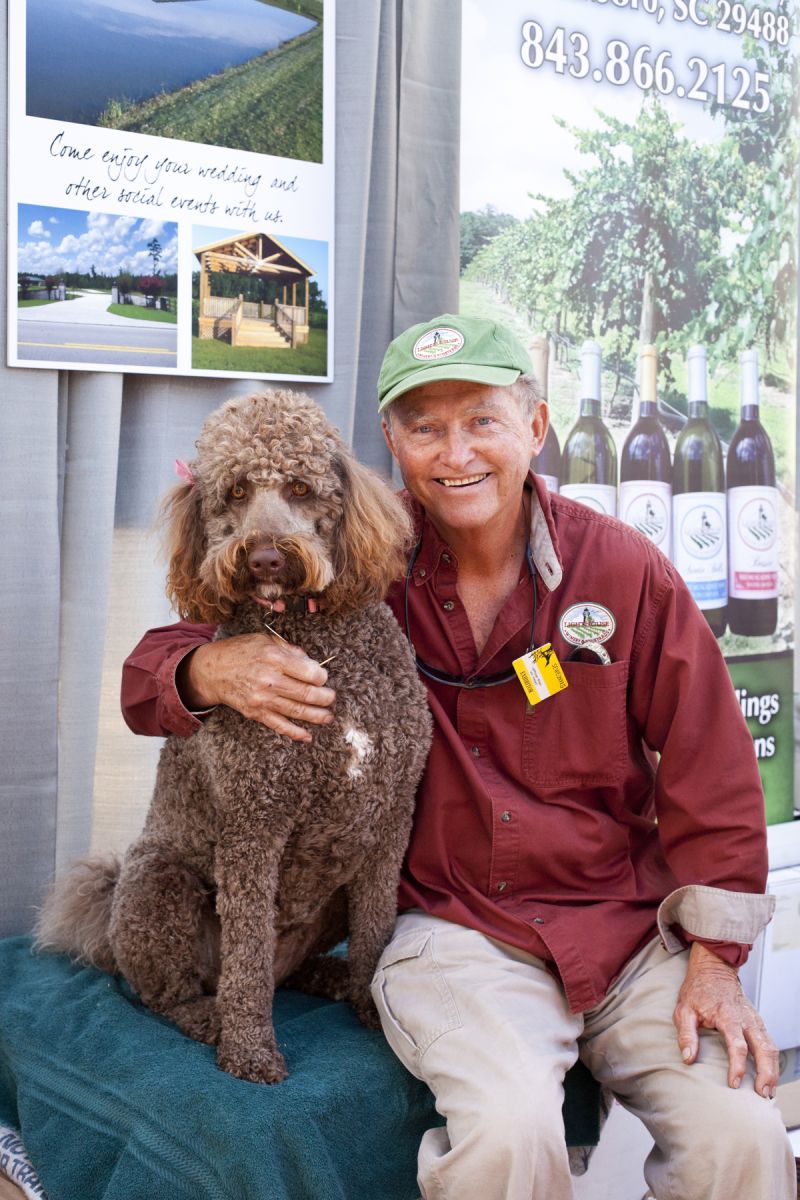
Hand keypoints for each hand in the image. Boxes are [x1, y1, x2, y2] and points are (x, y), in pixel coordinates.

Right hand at [177, 633, 334, 741]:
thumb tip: (311, 663)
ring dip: (317, 716)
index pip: (309, 672)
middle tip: (332, 698)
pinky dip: (295, 733)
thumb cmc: (240, 652)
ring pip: (297, 711)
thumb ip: (290, 650)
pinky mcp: (256, 713)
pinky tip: (307, 735)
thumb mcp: (265, 640)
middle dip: (325, 698)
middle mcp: (269, 680)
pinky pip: (280, 726)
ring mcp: (262, 699)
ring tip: (328, 717)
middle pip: (306, 694)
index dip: (322, 676)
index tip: (323, 677)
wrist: (212, 671)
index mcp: (274, 658)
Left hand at [673, 941, 777, 1098]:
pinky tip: (769, 1077)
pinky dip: (773, 1062)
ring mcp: (754, 1020)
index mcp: (727, 1015)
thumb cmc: (698, 990)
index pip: (738, 1045)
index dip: (737, 1066)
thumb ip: (686, 1034)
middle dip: (766, 1073)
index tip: (733, 1083)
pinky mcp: (758, 1023)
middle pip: (764, 1048)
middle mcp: (746, 1018)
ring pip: (771, 1047)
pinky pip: (770, 1044)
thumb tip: (688, 1058)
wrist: (713, 969)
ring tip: (768, 1092)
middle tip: (761, 1094)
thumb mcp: (684, 1009)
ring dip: (773, 1071)